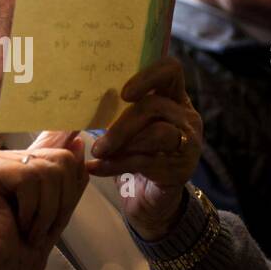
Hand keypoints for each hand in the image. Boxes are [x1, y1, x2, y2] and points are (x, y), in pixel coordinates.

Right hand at [0, 130, 88, 269]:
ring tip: (29, 229)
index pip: (56, 137)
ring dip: (46, 211)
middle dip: (63, 201)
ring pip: (49, 170)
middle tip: (43, 227)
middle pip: (63, 159)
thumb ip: (67, 179)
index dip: (70, 132)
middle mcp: (6, 157)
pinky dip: (31, 209)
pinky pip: (28, 178)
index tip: (78, 128)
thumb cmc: (20, 249)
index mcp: (23, 165)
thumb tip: (79, 142)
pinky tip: (16, 224)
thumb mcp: (57, 212)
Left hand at [86, 57, 201, 239]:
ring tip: (98, 152)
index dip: (148, 76)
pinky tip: (94, 168)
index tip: (124, 93)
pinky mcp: (180, 169)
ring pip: (157, 133)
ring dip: (121, 142)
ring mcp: (187, 144)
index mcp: (174, 98)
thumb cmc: (135, 155)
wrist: (150, 199)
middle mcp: (186, 118)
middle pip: (155, 106)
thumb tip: (82, 96)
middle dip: (121, 123)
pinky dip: (115, 165)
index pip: (171, 70)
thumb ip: (117, 110)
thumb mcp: (128, 128)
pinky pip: (146, 161)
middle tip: (97, 141)